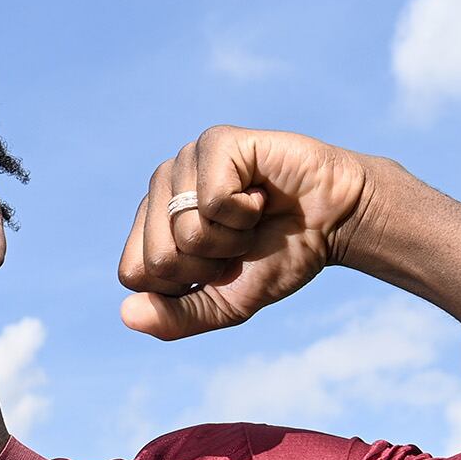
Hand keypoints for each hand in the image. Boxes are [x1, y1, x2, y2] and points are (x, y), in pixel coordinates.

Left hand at [118, 128, 371, 340]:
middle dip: (210, 264)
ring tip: (252, 215)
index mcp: (153, 223)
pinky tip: (261, 193)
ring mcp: (185, 160)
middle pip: (159, 258)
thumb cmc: (278, 256)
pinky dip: (248, 211)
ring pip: (186, 230)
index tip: (219, 265)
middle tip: (240, 239)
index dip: (185, 284)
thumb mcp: (225, 304)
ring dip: (233, 237)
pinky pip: (213, 201)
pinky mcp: (215, 142)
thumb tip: (126, 314)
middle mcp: (161, 187)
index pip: (134, 273)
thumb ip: (177, 317)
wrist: (334, 223)